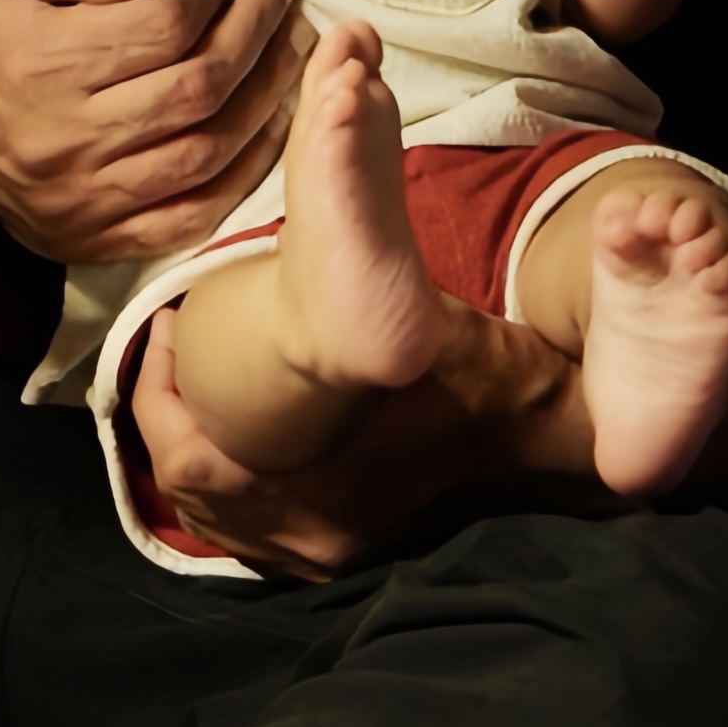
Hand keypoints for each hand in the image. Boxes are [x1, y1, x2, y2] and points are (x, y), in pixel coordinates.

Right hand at [0, 0, 307, 267]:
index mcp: (39, 64)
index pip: (164, 25)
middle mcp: (63, 138)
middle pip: (197, 86)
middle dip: (254, 32)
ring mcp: (81, 198)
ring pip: (206, 151)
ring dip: (267, 97)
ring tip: (289, 49)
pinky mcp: (93, 238)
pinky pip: (188, 216)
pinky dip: (243, 175)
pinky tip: (269, 128)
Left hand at [123, 295, 592, 575]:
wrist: (569, 453)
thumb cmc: (502, 386)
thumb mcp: (436, 324)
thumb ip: (380, 272)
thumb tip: (339, 162)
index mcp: (321, 487)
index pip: (193, 457)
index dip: (158, 398)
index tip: (161, 331)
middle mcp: (315, 535)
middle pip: (192, 489)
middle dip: (166, 422)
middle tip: (163, 359)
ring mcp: (329, 559)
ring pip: (218, 518)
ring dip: (197, 457)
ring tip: (190, 396)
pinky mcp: (347, 564)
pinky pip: (256, 541)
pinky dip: (234, 497)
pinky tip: (241, 454)